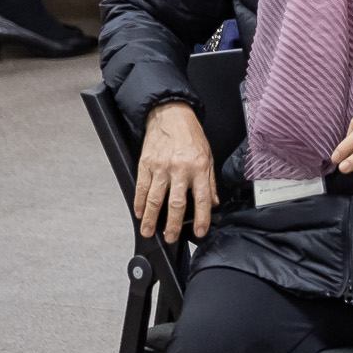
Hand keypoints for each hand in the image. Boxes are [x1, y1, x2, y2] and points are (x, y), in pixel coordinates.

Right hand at [134, 102, 215, 241]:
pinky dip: (139, 202)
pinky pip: (142, 187)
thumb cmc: (191, 135)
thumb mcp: (208, 156)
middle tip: (170, 237)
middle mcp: (180, 169)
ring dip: (151, 218)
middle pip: (176, 203)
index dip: (201, 218)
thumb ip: (210, 181)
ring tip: (149, 231)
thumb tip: (214, 202)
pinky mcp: (145, 164)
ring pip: (155, 199)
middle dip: (173, 224)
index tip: (199, 231)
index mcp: (198, 168)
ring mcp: (161, 167)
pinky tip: (139, 213)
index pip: (202, 199)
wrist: (170, 115)